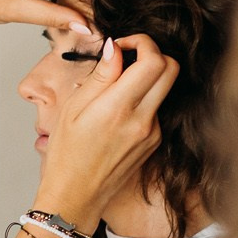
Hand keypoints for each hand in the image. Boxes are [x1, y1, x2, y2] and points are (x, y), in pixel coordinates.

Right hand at [34, 33, 178, 224]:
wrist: (77, 196)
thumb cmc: (67, 154)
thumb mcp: (73, 108)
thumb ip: (100, 76)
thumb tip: (115, 48)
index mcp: (119, 108)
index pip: (153, 60)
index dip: (141, 42)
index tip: (122, 44)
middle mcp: (143, 120)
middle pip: (171, 68)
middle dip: (152, 53)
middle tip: (127, 56)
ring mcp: (153, 132)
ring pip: (165, 87)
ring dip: (147, 76)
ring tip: (117, 85)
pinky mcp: (155, 141)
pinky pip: (157, 107)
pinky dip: (143, 98)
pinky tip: (119, 108)